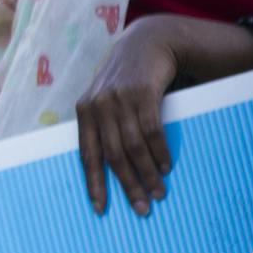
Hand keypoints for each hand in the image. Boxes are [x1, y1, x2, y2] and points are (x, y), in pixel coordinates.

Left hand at [75, 16, 183, 217]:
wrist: (147, 42)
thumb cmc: (126, 79)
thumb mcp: (106, 98)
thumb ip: (103, 125)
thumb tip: (108, 168)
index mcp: (85, 110)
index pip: (86, 154)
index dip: (94, 183)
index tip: (101, 209)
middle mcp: (98, 105)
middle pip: (112, 156)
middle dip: (127, 185)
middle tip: (142, 208)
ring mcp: (120, 98)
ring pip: (133, 147)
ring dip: (148, 173)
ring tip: (159, 192)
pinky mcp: (142, 92)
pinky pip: (152, 131)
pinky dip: (160, 152)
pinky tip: (167, 167)